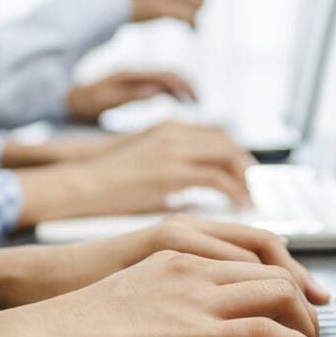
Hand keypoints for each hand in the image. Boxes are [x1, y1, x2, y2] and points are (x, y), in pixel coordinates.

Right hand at [0, 251, 332, 336]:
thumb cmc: (69, 325)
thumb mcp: (127, 295)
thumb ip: (162, 297)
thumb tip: (181, 323)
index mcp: (174, 250)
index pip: (251, 248)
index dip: (286, 271)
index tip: (301, 294)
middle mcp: (191, 264)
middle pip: (274, 267)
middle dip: (305, 297)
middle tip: (316, 324)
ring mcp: (194, 296)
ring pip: (280, 293)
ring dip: (307, 324)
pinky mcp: (194, 332)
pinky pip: (267, 332)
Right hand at [15, 121, 254, 226]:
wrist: (80, 185)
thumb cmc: (107, 187)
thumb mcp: (146, 172)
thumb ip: (174, 177)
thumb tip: (196, 199)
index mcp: (168, 129)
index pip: (216, 136)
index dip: (236, 155)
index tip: (246, 175)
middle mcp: (175, 133)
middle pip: (228, 143)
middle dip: (246, 166)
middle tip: (254, 189)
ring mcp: (173, 149)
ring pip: (228, 157)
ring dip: (244, 179)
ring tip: (249, 200)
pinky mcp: (171, 171)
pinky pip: (217, 179)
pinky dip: (233, 192)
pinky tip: (238, 207)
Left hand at [67, 70, 197, 122]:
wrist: (66, 99)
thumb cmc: (84, 104)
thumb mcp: (104, 101)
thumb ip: (130, 96)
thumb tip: (157, 91)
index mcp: (130, 74)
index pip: (167, 75)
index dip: (185, 86)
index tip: (196, 102)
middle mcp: (135, 72)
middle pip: (171, 74)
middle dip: (189, 87)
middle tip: (200, 103)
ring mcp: (135, 77)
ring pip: (167, 78)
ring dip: (182, 89)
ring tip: (193, 105)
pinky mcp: (134, 83)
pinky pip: (159, 84)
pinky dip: (173, 92)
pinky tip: (178, 104)